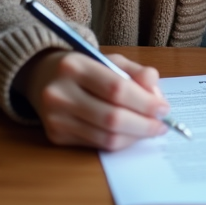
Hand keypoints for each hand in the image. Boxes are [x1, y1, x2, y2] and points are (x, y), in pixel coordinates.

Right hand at [16, 49, 170, 150]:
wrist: (41, 77)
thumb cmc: (83, 68)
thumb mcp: (109, 59)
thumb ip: (136, 73)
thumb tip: (157, 97)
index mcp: (74, 66)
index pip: (116, 89)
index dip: (145, 102)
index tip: (164, 109)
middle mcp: (59, 93)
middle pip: (112, 118)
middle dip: (144, 125)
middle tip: (162, 125)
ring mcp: (55, 118)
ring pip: (106, 137)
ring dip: (135, 137)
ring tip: (150, 130)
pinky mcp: (55, 136)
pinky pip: (97, 145)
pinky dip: (119, 142)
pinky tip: (129, 134)